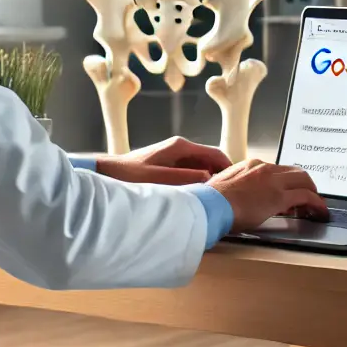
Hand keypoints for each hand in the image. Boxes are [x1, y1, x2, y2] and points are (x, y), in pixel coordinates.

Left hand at [95, 136, 232, 186]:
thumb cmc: (129, 178)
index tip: (241, 185)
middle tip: (231, 196)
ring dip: (209, 181)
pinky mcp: (166, 165)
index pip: (216, 155)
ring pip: (200, 168)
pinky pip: (189, 173)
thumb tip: (211, 181)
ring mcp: (172, 156)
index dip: (231, 169)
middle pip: (210, 161)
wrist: (106, 174)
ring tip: (216, 199)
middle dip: (222, 177)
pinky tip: (197, 198)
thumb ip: (186, 179)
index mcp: (181, 147)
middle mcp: (179, 149)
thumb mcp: (160, 181)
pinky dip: (197, 183)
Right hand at [207, 159, 328, 232]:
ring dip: (312, 193)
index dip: (285, 182)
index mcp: (250, 166)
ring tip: (316, 207)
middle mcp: (264, 168)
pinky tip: (319, 213)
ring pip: (304, 180)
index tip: (288, 194)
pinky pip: (307, 197)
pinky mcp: (280, 196)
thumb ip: (234, 189)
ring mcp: (273, 181)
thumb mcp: (223, 189)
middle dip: (304, 184)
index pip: (276, 170)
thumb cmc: (210, 202)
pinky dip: (317, 204)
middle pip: (294, 172)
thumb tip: (237, 198)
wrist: (209, 206)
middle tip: (308, 198)